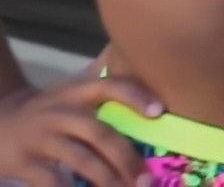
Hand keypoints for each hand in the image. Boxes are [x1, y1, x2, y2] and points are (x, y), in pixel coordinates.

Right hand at [0, 70, 161, 186]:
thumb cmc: (48, 113)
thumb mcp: (70, 98)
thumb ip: (101, 104)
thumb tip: (153, 121)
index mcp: (76, 93)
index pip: (110, 86)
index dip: (135, 96)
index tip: (159, 112)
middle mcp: (60, 112)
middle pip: (100, 133)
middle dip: (126, 158)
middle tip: (146, 179)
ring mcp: (41, 137)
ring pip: (81, 160)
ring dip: (108, 179)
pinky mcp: (24, 161)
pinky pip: (52, 181)